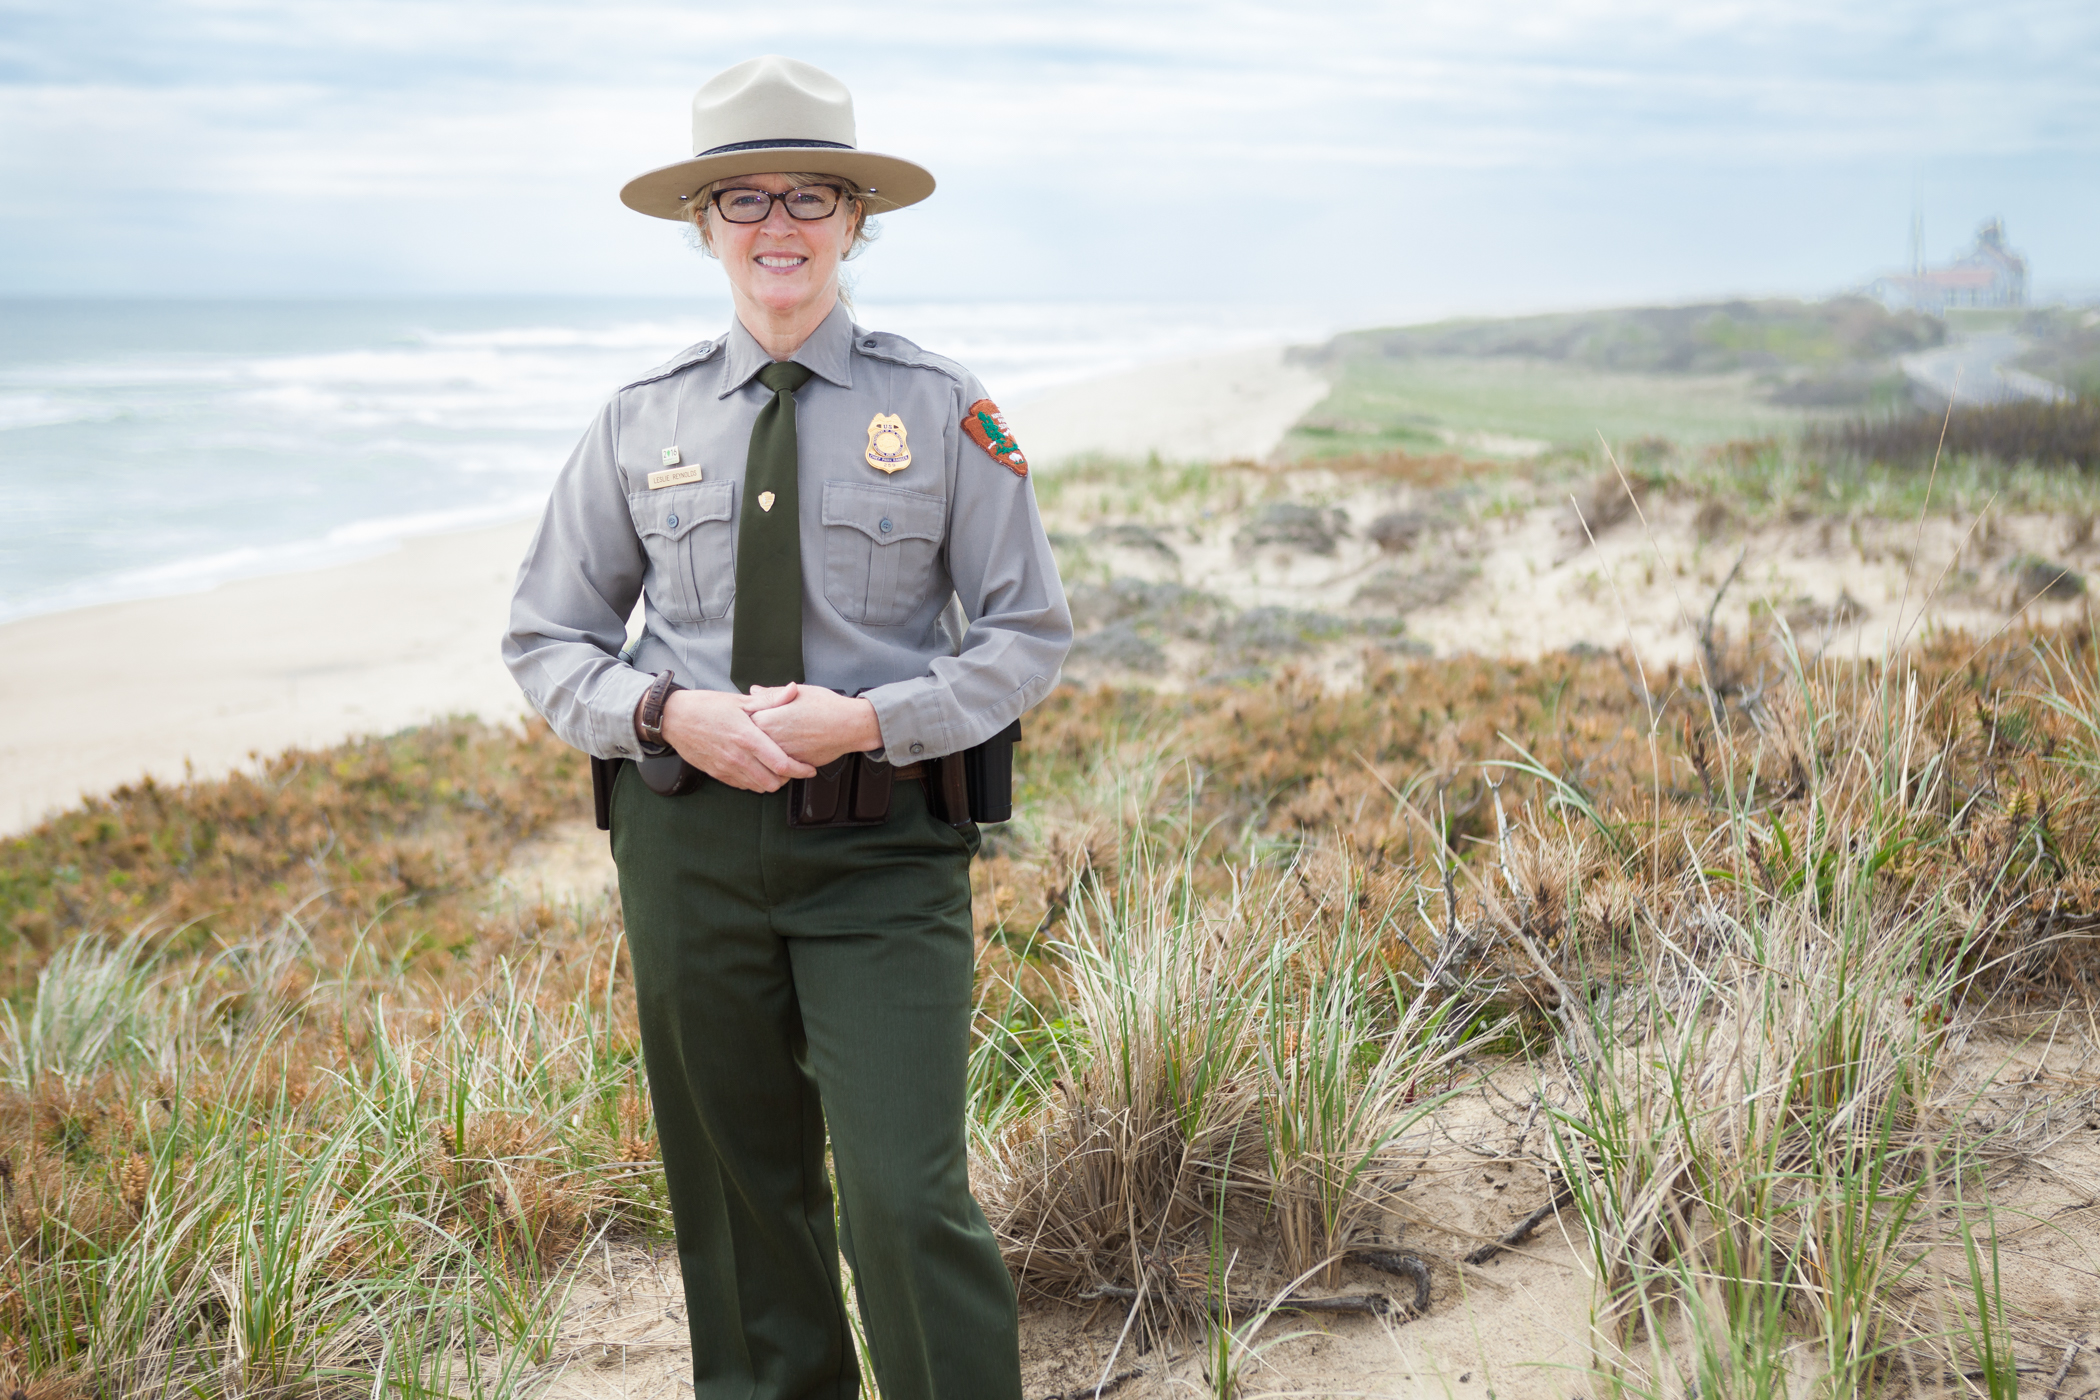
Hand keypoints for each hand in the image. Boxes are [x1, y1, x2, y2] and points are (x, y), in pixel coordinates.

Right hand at [659, 687, 815, 791]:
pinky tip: (757, 769)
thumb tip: (793, 689)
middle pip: (773, 782)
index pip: (782, 764)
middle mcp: (738, 757)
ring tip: (776, 769)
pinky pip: (742, 786)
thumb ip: (770, 700)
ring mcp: (727, 768)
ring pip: (758, 787)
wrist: (675, 718)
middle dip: (787, 778)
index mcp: (748, 738)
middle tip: (793, 768)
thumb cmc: (707, 707)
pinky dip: (754, 782)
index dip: (800, 770)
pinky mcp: (717, 774)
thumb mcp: (740, 700)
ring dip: (771, 781)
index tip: (810, 769)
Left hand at [750, 684, 883, 767]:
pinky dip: (777, 761)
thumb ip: (771, 694)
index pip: (744, 720)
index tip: (749, 715)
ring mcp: (782, 755)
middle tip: (760, 729)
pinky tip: (783, 752)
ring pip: (763, 756)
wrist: (849, 725)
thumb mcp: (797, 692)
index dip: (746, 717)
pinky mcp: (794, 766)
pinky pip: (778, 765)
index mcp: (767, 719)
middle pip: (750, 741)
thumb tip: (754, 690)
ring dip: (763, 750)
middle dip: (752, 736)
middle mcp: (771, 740)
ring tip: (773, 741)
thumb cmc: (826, 706)